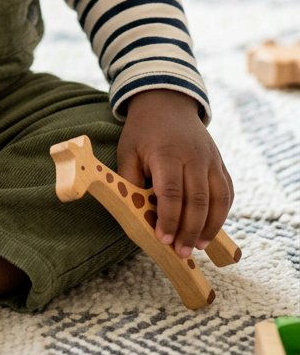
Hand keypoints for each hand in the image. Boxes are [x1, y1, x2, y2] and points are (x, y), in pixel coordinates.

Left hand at [117, 88, 233, 258]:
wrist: (166, 102)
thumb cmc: (143, 132)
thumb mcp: (128, 151)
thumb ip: (130, 181)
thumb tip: (134, 214)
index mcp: (167, 153)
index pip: (172, 193)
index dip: (169, 220)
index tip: (163, 239)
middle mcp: (194, 156)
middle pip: (198, 201)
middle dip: (189, 231)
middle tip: (181, 252)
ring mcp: (211, 159)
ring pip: (218, 199)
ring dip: (211, 226)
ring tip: (198, 245)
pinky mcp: (220, 162)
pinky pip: (227, 192)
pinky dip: (222, 213)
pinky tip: (211, 227)